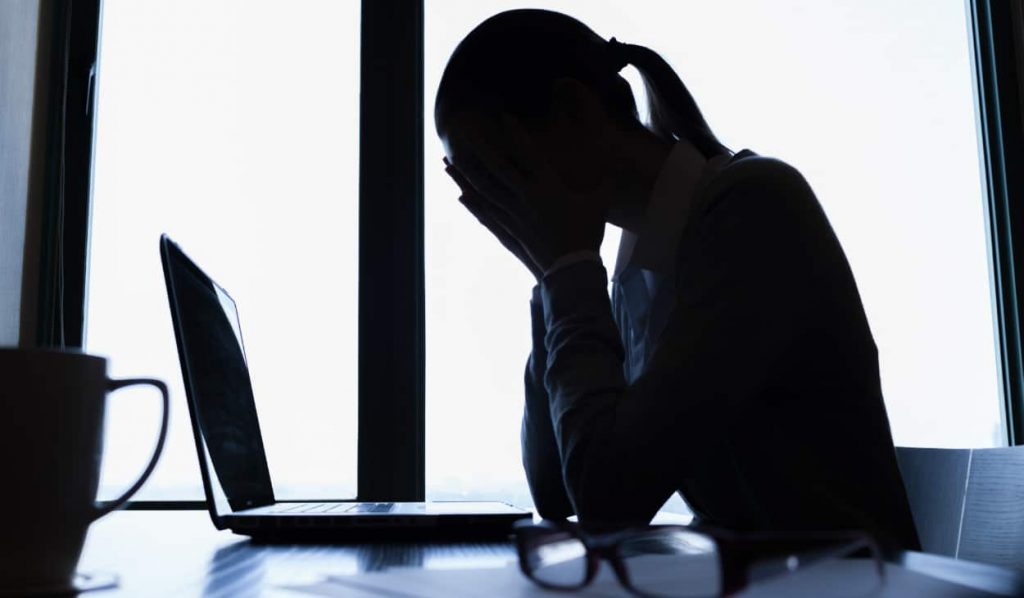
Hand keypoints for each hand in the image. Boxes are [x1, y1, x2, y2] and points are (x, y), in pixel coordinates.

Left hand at [451, 114, 607, 273]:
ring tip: (448, 163)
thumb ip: (604, 180)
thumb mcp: (600, 202)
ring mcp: (514, 214)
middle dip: (478, 149)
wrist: (572, 268)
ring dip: (465, 175)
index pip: (528, 153)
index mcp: (548, 185)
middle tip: (461, 134)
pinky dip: (473, 205)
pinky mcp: (509, 231)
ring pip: (484, 190)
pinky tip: (461, 197)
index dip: (516, 134)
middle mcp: (525, 196)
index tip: (503, 117)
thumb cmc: (588, 232)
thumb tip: (615, 161)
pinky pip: (486, 214)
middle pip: (496, 168)